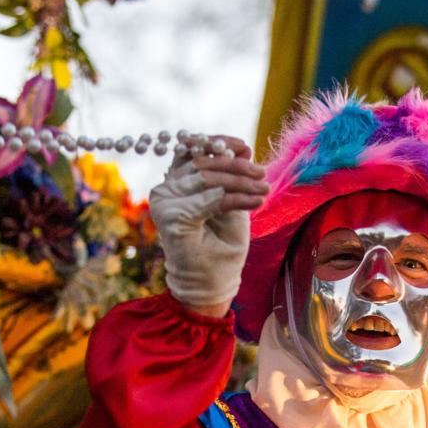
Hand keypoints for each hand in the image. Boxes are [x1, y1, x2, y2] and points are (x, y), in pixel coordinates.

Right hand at [148, 136, 267, 316]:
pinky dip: (235, 198)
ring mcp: (164, 203)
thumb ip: (233, 176)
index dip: (219, 143)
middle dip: (237, 167)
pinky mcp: (170, 217)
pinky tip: (255, 201)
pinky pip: (208, 197)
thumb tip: (244, 146)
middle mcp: (165, 190)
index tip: (244, 146)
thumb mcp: (231, 203)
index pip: (194, 152)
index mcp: (176, 184)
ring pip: (207, 178)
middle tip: (262, 174)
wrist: (211, 284)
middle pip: (203, 164)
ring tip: (262, 188)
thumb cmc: (220, 247)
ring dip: (240, 182)